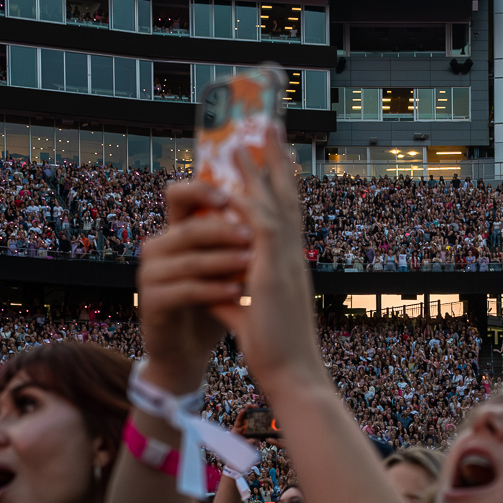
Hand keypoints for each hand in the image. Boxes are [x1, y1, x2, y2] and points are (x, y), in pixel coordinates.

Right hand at [134, 182, 250, 393]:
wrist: (188, 350)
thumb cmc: (212, 303)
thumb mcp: (225, 267)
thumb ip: (236, 238)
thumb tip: (269, 203)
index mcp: (173, 233)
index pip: (178, 196)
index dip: (201, 190)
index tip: (230, 196)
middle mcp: (156, 249)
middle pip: (188, 229)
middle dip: (222, 230)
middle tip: (252, 234)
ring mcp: (150, 275)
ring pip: (188, 260)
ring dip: (222, 260)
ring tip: (251, 261)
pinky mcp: (151, 302)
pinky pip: (184, 290)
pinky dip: (212, 290)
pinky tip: (236, 292)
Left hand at [206, 127, 330, 397]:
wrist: (291, 374)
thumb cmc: (274, 353)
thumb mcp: (247, 317)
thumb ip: (231, 297)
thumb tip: (210, 288)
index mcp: (288, 266)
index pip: (286, 215)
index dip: (280, 185)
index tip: (273, 158)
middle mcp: (292, 257)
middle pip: (288, 198)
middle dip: (278, 162)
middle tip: (272, 128)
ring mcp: (286, 262)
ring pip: (276, 203)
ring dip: (262, 169)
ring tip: (249, 137)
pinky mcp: (273, 272)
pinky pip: (262, 225)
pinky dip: (250, 200)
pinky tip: (237, 180)